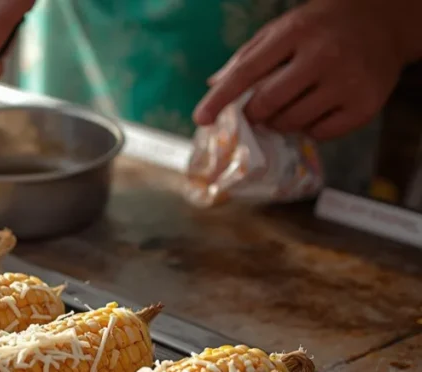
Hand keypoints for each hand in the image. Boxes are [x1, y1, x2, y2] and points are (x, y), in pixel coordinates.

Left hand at [193, 0, 407, 140]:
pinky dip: (310, 128)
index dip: (220, 98)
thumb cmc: (321, 28)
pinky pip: (319, 134)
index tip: (201, 118)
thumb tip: (213, 84)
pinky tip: (316, 109)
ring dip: (279, 123)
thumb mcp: (283, 29)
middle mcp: (323, 56)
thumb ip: (248, 56)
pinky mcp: (364, 106)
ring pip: (291, 123)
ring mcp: (347, 82)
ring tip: (289, 105)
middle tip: (255, 112)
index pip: (247, 71)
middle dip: (252, 114)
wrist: (383, 23)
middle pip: (267, 103)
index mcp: (296, 33)